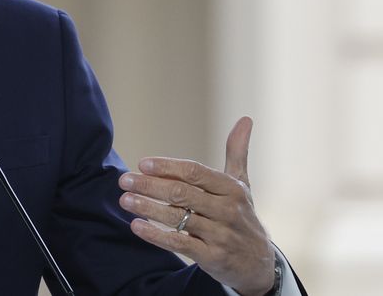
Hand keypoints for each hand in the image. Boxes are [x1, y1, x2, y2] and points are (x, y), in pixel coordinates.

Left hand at [117, 117, 274, 295]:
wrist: (258, 262)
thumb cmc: (242, 215)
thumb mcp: (242, 184)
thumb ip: (237, 151)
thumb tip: (246, 118)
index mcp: (231, 189)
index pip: (195, 173)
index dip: (167, 167)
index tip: (142, 164)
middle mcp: (227, 210)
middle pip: (182, 193)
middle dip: (149, 186)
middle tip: (124, 180)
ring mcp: (220, 235)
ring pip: (177, 218)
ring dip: (147, 208)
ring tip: (124, 200)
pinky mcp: (212, 257)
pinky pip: (179, 243)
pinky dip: (156, 235)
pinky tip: (136, 225)